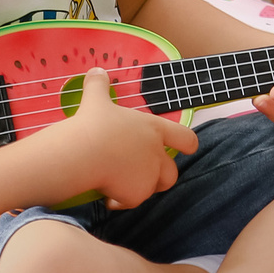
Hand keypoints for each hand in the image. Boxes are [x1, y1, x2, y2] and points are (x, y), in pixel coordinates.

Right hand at [67, 68, 196, 208]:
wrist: (84, 152)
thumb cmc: (93, 124)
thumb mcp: (96, 100)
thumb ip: (99, 85)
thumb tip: (96, 70)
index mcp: (154, 130)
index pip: (185, 138)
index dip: (188, 144)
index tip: (189, 149)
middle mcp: (157, 154)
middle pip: (171, 172)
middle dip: (160, 176)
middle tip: (139, 174)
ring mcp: (149, 176)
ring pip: (153, 188)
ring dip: (141, 189)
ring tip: (119, 185)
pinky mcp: (137, 194)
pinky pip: (131, 202)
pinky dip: (121, 202)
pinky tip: (107, 197)